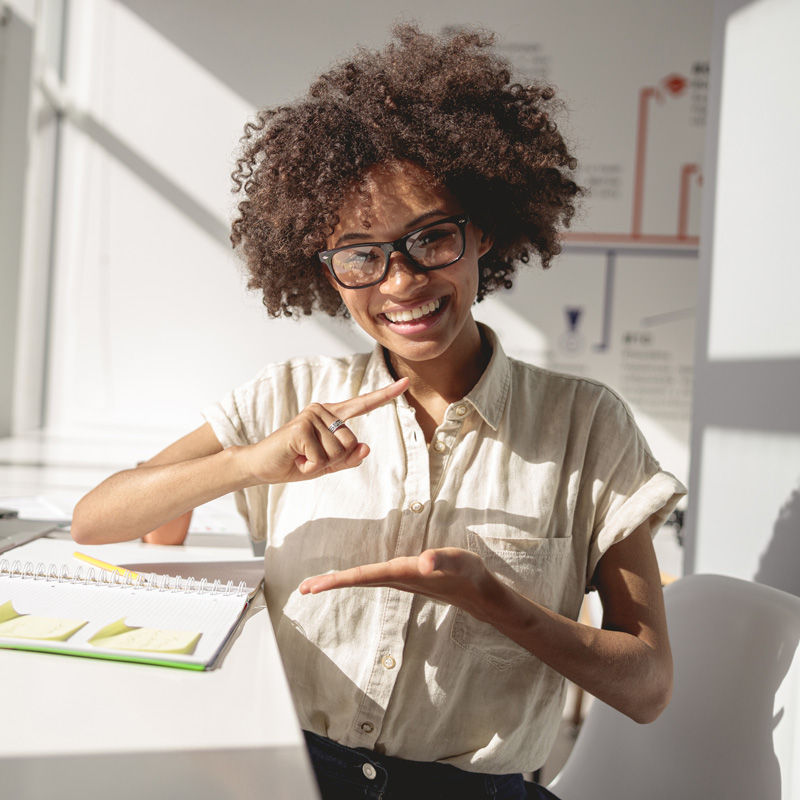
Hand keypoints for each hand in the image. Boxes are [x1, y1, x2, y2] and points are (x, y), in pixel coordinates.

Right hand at [244, 377, 407, 484]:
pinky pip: (321, 458)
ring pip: (338, 452)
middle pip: (351, 443)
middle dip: (333, 460)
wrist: (261, 467)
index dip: (385, 395)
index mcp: (331, 416)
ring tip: (301, 457)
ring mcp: (311, 416)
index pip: (362, 404)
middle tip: (309, 458)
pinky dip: (309, 467)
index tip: (405, 383)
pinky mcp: (300, 428)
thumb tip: (366, 448)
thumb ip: (348, 459)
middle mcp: (322, 411)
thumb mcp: (327, 465)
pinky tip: (295, 459)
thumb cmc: (294, 462)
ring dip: (319, 464)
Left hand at [299, 547, 502, 623]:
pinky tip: (347, 579)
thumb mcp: (459, 563)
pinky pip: (372, 578)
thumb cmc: (469, 574)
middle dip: (330, 584)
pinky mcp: (404, 577)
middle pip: (357, 581)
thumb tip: (424, 563)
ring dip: (339, 581)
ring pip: (363, 580)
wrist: (479, 592)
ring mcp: (400, 580)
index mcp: (404, 573)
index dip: (339, 579)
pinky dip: (354, 578)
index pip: (364, 576)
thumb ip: (442, 561)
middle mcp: (397, 578)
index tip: (315, 586)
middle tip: (303, 588)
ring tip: (316, 584)